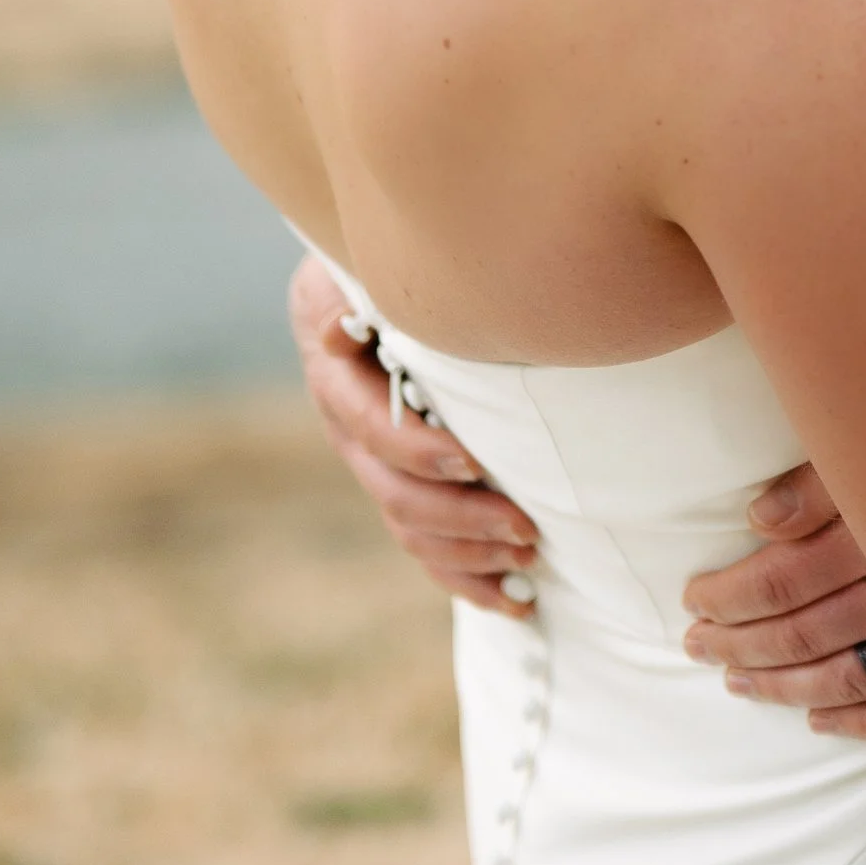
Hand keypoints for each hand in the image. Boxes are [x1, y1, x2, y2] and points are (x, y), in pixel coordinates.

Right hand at [286, 250, 540, 617]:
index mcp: (336, 375)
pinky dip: (467, 579)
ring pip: (411, 530)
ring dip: (470, 553)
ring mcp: (372, 464)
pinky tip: (514, 600)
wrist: (374, 281)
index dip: (419, 450)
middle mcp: (348, 428)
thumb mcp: (359, 264)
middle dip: (462, 517)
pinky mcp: (400, 486)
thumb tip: (339, 330)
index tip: (473, 461)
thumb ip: (354, 295)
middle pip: (395, 494)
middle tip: (525, 525)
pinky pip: (425, 550)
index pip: (370, 426)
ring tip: (529, 558)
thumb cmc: (383, 264)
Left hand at [681, 462, 865, 739]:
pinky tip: (821, 723)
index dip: (731, 595)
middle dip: (742, 643)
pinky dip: (863, 722)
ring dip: (785, 686)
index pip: (784, 580)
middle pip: (805, 633)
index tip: (694, 598)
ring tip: (738, 683)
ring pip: (848, 677)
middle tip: (697, 646)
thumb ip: (825, 480)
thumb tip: (761, 519)